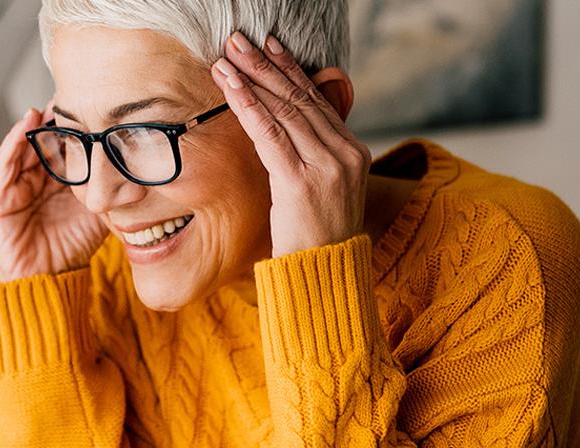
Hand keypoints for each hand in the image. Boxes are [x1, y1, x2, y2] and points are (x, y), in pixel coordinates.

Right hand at [0, 105, 108, 281]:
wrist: (47, 282)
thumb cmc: (72, 250)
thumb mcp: (99, 214)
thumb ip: (111, 192)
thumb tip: (138, 170)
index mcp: (60, 182)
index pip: (67, 146)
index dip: (78, 125)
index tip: (94, 103)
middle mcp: (37, 180)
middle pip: (45, 141)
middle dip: (57, 118)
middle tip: (73, 93)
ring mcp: (17, 186)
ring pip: (25, 146)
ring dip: (35, 123)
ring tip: (49, 102)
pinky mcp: (1, 197)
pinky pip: (5, 164)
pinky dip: (14, 141)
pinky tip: (26, 122)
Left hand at [210, 33, 372, 257]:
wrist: (324, 276)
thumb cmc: (314, 235)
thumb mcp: (319, 188)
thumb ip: (308, 154)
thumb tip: (278, 124)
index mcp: (353, 150)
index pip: (316, 100)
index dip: (290, 69)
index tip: (268, 45)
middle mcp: (346, 153)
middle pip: (299, 98)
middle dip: (266, 65)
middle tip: (239, 39)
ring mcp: (328, 166)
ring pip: (284, 110)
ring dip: (251, 79)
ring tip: (226, 57)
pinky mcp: (302, 182)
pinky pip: (269, 134)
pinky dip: (248, 106)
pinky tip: (230, 87)